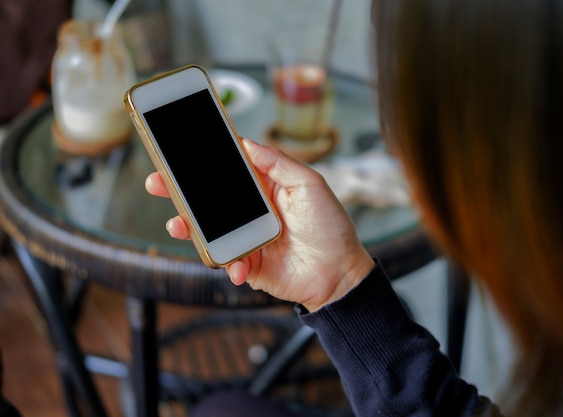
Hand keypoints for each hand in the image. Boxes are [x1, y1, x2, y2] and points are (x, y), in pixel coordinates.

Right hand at [145, 139, 374, 310]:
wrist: (340, 274)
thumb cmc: (330, 227)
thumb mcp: (309, 184)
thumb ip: (278, 163)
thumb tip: (247, 143)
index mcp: (265, 188)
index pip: (228, 171)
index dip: (204, 162)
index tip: (178, 150)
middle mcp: (251, 211)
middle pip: (208, 199)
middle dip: (180, 191)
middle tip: (157, 182)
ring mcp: (246, 237)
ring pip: (208, 230)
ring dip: (189, 227)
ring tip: (177, 224)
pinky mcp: (247, 263)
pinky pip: (226, 261)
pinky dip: (227, 263)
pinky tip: (236, 266)